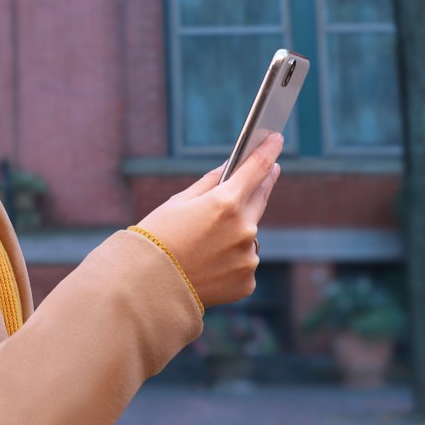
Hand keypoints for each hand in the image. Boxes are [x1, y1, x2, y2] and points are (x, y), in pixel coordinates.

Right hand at [134, 133, 282, 307]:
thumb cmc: (158, 238)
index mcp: (226, 203)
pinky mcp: (247, 280)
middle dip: (263, 183)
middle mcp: (244, 228)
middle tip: (269, 170)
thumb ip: (209, 184)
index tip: (276, 138)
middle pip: (260, 198)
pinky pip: (245, 260)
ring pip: (249, 233)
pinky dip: (232, 258)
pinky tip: (210, 263)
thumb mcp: (178, 203)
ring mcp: (248, 256)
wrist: (148, 286)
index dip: (268, 150)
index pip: (256, 168)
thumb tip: (229, 170)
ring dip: (239, 229)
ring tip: (210, 238)